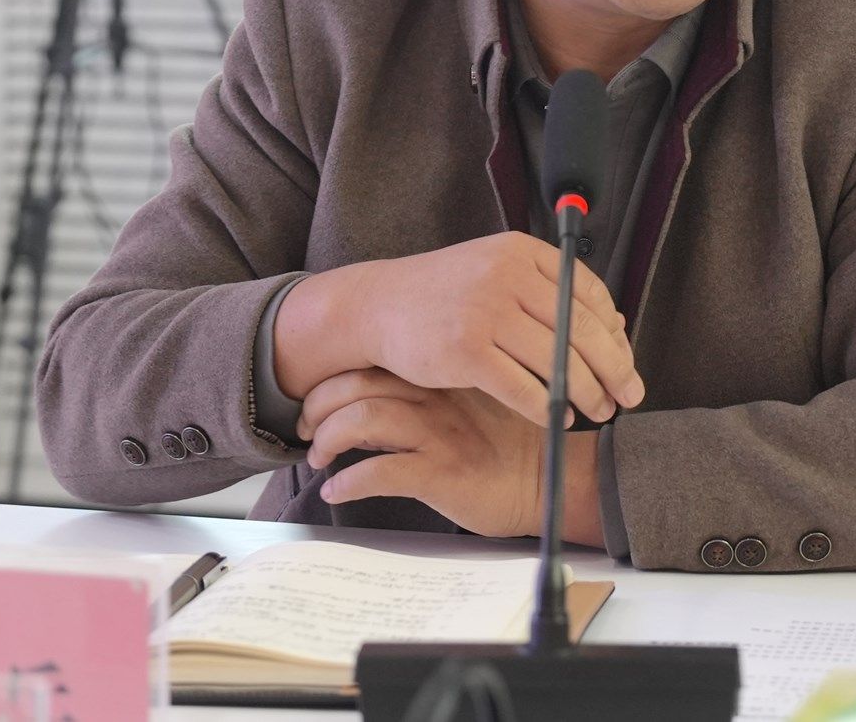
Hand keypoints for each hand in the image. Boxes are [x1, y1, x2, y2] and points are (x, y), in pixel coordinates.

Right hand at [284, 232, 642, 429]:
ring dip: (587, 392)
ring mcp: (484, 311)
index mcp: (521, 252)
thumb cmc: (444, 293)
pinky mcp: (464, 351)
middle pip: (581, 328)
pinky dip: (547, 406)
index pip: (588, 292)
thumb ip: (546, 290)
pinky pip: (523, 387)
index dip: (614, 332)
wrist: (377, 304)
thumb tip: (613, 322)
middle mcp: (506, 275)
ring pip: (557, 360)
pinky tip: (558, 416)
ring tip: (600, 410)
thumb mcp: (495, 270)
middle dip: (615, 368)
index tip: (625, 359)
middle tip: (630, 395)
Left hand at [300, 369, 544, 538]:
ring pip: (361, 419)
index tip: (316, 405)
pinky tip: (337, 492)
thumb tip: (362, 409)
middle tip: (307, 431)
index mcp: (438, 378)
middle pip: (355, 385)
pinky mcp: (441, 473)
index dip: (330, 382)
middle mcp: (433, 399)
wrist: (549, 480)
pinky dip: (348, 483)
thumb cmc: (505, 446)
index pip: (368, 363)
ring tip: (319, 460)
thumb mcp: (464, 405)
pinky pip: (379, 472)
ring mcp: (437, 435)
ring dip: (326, 439)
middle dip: (317, 407)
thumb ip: (420, 398)